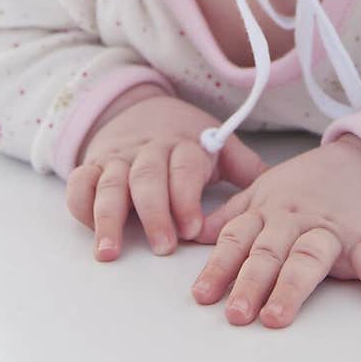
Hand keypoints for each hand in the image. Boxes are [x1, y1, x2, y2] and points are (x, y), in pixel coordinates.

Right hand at [65, 90, 268, 261]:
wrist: (139, 110)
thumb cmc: (185, 141)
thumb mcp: (217, 147)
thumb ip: (244, 168)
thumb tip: (280, 189)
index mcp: (184, 146)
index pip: (184, 168)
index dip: (187, 197)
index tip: (194, 228)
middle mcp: (148, 151)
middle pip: (147, 178)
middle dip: (154, 212)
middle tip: (163, 246)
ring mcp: (117, 159)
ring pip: (111, 183)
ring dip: (108, 217)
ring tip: (110, 251)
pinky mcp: (92, 166)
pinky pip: (80, 183)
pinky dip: (80, 205)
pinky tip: (88, 230)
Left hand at [190, 135, 360, 327]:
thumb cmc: (307, 185)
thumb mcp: (264, 191)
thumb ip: (231, 217)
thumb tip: (194, 237)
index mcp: (268, 212)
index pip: (237, 239)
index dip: (218, 267)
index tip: (202, 296)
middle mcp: (295, 221)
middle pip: (269, 252)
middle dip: (249, 282)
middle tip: (234, 314)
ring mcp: (333, 230)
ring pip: (309, 257)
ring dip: (292, 287)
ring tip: (277, 317)